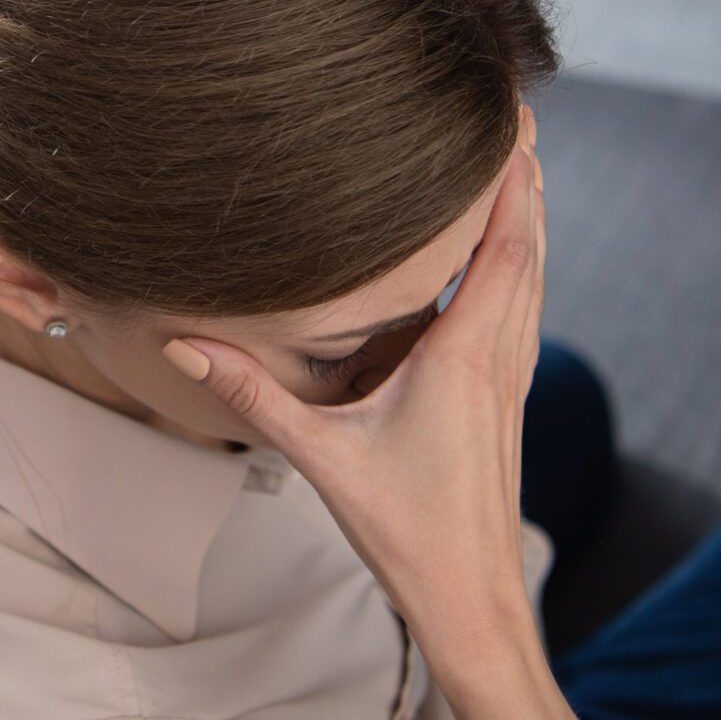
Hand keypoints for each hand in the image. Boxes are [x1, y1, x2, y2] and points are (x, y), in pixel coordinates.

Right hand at [164, 131, 546, 654]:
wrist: (471, 599)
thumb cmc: (407, 532)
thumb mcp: (321, 456)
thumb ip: (254, 394)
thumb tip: (187, 346)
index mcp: (466, 356)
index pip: (502, 245)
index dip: (512, 180)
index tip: (510, 121)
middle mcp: (499, 358)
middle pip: (528, 250)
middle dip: (525, 184)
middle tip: (515, 120)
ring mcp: (509, 382)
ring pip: (533, 282)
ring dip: (528, 224)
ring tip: (517, 171)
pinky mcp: (504, 404)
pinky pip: (522, 316)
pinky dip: (520, 271)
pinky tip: (500, 269)